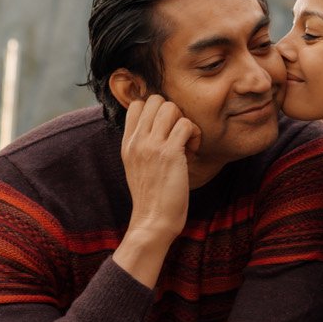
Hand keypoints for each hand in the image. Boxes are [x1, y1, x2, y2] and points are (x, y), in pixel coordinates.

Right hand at [120, 94, 199, 240]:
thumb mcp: (137, 166)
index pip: (136, 105)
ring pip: (171, 107)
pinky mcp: (169, 153)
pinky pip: (187, 125)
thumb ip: (143, 146)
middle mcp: (137, 141)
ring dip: (185, 123)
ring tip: (186, 145)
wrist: (152, 221)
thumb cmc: (152, 197)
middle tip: (178, 135)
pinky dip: (195, 136)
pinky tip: (192, 154)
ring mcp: (152, 146)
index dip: (156, 110)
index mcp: (127, 143)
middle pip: (155, 100)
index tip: (165, 130)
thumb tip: (161, 127)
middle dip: (173, 113)